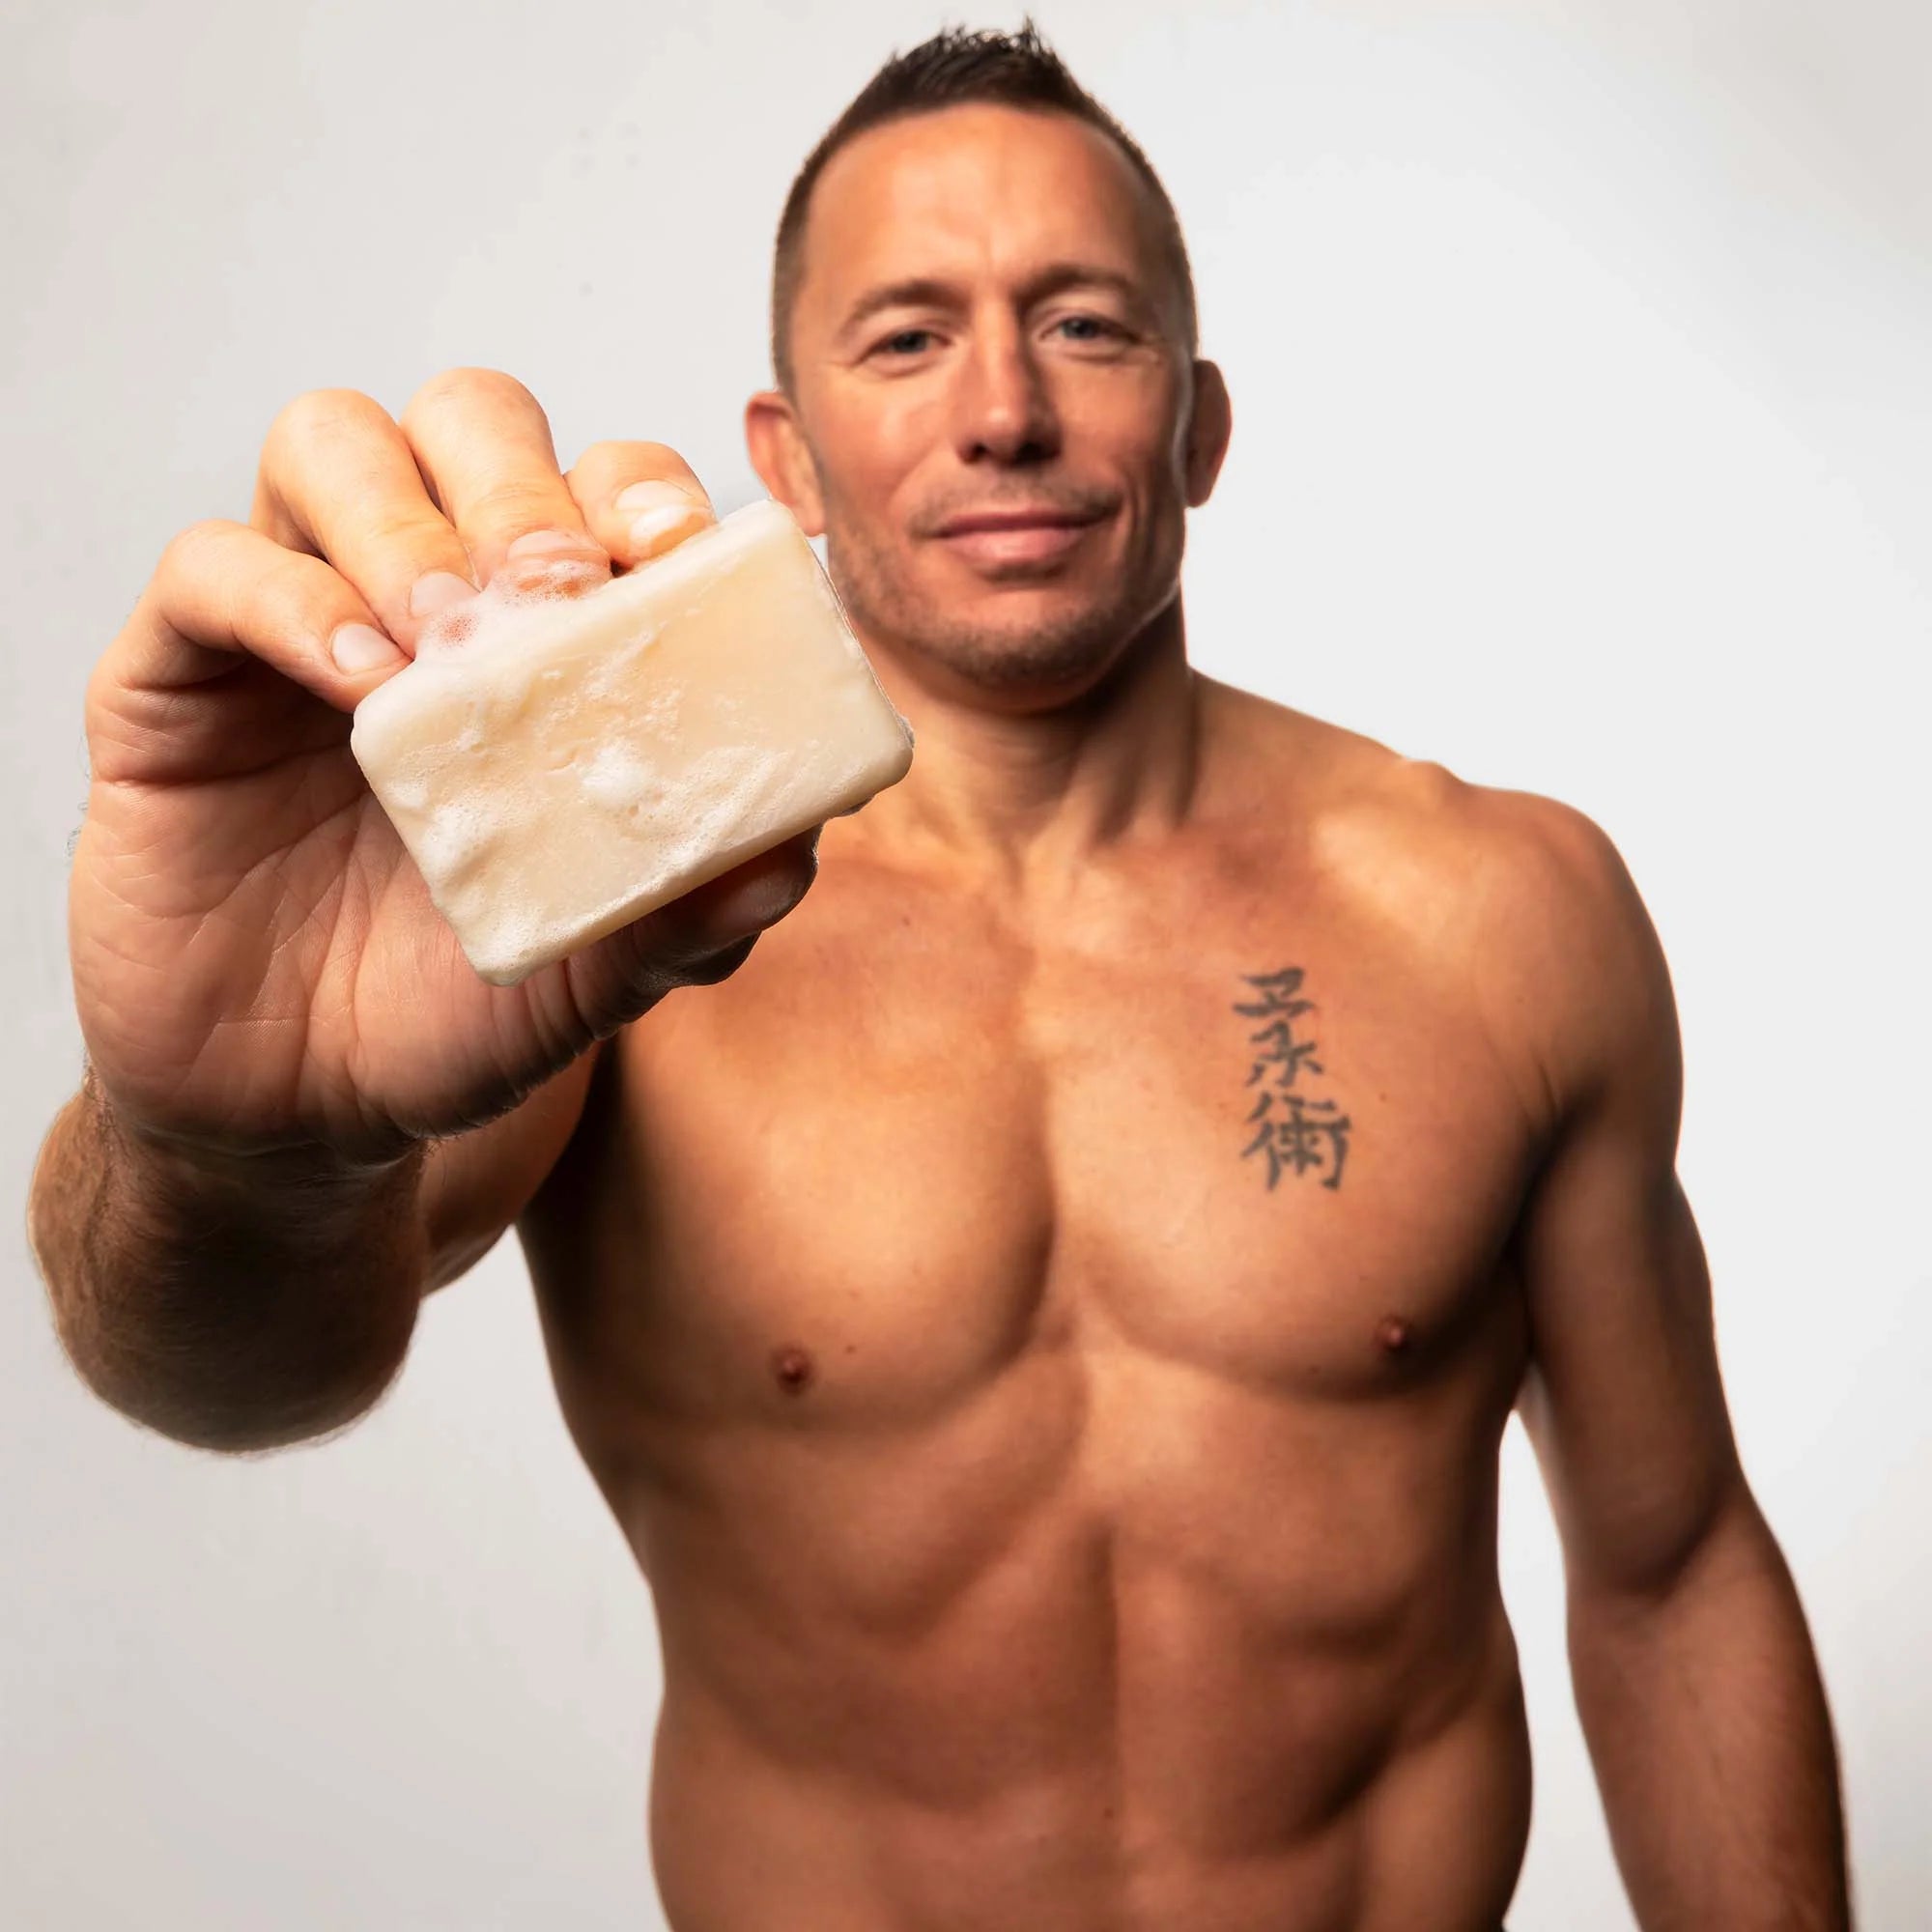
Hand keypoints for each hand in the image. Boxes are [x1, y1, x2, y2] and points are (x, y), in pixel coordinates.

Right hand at [71, 368, 815, 1163]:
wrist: (305, 1109)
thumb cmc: (457, 1011)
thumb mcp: (595, 973)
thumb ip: (691, 916)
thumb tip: (788, 857)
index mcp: (544, 642)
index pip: (597, 490)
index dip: (641, 494)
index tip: (673, 554)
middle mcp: (424, 599)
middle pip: (470, 423)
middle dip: (525, 489)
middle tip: (556, 594)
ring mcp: (297, 623)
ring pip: (334, 444)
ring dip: (406, 522)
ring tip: (448, 646)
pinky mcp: (176, 675)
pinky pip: (211, 568)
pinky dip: (288, 599)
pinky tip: (357, 684)